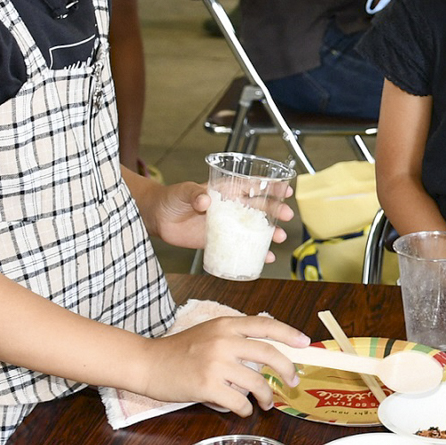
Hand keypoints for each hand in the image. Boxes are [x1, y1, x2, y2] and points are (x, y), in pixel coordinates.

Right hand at [135, 313, 310, 415]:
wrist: (148, 364)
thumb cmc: (179, 352)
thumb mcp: (209, 334)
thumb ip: (235, 338)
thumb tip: (269, 352)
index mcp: (225, 324)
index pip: (265, 324)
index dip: (289, 333)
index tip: (305, 343)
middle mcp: (223, 341)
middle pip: (269, 353)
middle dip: (287, 369)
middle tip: (292, 381)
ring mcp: (215, 364)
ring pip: (256, 382)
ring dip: (266, 396)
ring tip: (267, 403)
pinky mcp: (207, 386)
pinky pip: (239, 401)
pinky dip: (245, 409)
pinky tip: (243, 409)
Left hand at [153, 181, 293, 254]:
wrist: (158, 218)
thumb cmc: (172, 198)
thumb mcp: (183, 191)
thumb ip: (195, 194)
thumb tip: (205, 201)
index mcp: (225, 190)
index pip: (252, 186)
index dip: (270, 186)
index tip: (285, 189)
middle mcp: (230, 207)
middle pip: (259, 207)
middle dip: (275, 210)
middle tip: (287, 216)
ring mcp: (226, 224)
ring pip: (253, 227)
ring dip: (269, 232)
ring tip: (279, 238)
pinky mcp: (219, 240)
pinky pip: (239, 246)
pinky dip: (253, 252)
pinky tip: (264, 258)